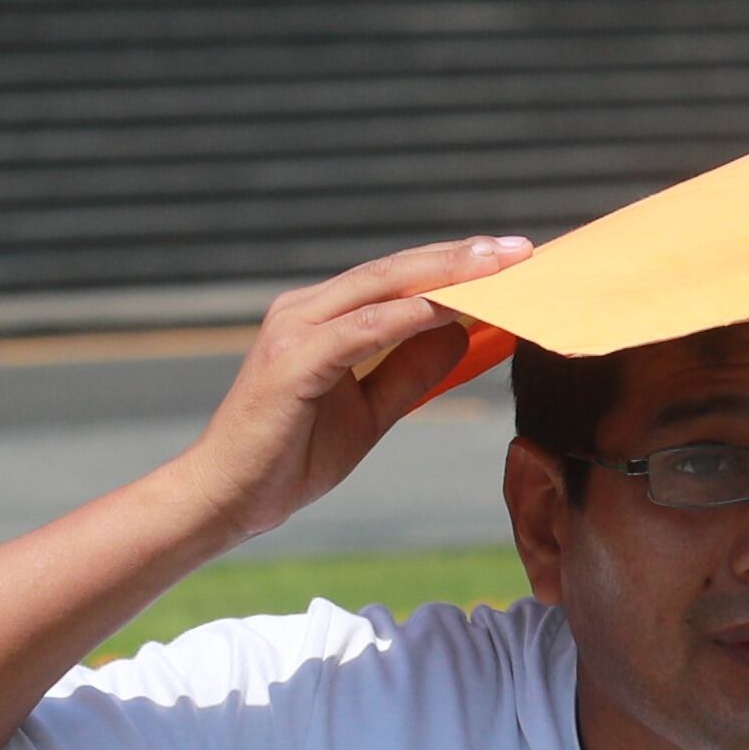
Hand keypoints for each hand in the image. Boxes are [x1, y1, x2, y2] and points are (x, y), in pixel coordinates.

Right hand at [167, 239, 530, 545]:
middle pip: (396, 269)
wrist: (227, 500)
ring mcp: (295, 329)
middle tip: (521, 249)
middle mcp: (304, 310)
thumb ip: (410, 372)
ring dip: (445, 276)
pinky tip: (454, 310)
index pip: (398, 279)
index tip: (510, 261)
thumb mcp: (370, 412)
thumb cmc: (289, 458)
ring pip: (382, 287)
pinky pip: (364, 329)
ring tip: (498, 268)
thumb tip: (462, 335)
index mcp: (320, 317)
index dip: (454, 266)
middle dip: (461, 257)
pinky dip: (411, 316)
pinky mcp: (292, 360)